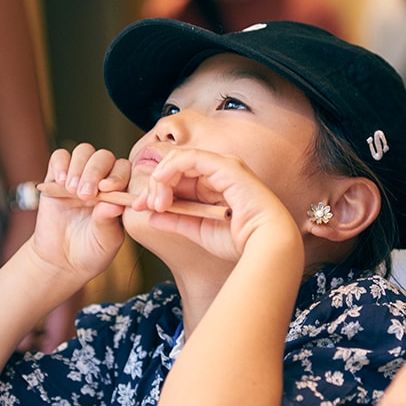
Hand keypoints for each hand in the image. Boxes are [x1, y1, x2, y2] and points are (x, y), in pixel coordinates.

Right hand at [30, 143, 130, 283]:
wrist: (62, 261)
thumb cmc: (91, 251)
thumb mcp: (105, 240)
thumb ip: (108, 221)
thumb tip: (116, 202)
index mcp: (119, 192)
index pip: (124, 170)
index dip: (117, 175)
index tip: (107, 189)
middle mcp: (101, 180)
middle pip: (103, 157)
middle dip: (94, 172)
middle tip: (85, 195)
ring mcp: (79, 177)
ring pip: (84, 152)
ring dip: (79, 168)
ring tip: (73, 191)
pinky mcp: (56, 178)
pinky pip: (59, 157)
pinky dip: (60, 164)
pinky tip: (60, 182)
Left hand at [133, 147, 298, 261]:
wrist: (265, 247)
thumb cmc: (239, 241)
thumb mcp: (198, 230)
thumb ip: (176, 221)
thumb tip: (151, 216)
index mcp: (215, 185)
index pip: (179, 178)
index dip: (156, 190)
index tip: (140, 208)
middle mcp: (220, 171)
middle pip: (176, 167)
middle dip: (154, 185)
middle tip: (142, 205)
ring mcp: (224, 166)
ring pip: (179, 160)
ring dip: (161, 180)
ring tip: (154, 202)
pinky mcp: (225, 166)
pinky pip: (190, 158)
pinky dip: (171, 169)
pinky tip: (160, 185)